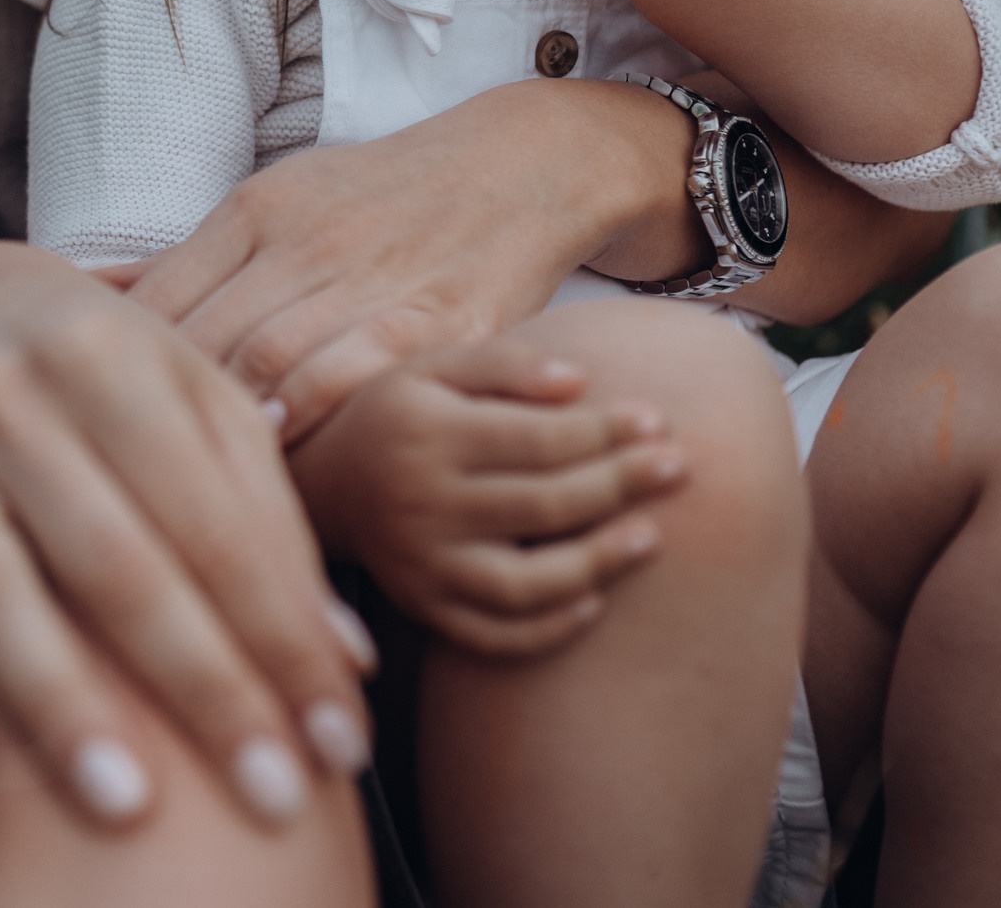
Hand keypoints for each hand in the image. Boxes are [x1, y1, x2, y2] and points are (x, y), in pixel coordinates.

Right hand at [0, 241, 377, 829]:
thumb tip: (345, 661)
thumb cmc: (115, 365)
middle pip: (112, 563)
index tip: (337, 738)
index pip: (211, 522)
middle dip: (199, 687)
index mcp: (110, 362)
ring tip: (123, 804)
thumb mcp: (202, 400)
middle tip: (271, 795)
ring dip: (56, 706)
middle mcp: (9, 407)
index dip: (281, 634)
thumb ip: (271, 520)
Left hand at [124, 77, 707, 441]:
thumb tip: (74, 290)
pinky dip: (309, 414)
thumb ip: (183, 261)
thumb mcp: (272, 205)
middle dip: (152, 414)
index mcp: (253, 214)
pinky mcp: (438, 322)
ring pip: (267, 358)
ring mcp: (369, 282)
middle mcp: (303, 243)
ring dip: (220, 427)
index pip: (158, 300)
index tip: (80, 430)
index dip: (111, 372)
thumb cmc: (380, 197)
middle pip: (201, 338)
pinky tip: (280, 456)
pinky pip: (356, 371)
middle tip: (115, 479)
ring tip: (182, 488)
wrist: (521, 166)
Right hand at [289, 337, 686, 654]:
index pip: (535, 438)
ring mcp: (423, 564)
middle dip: (619, 485)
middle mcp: (423, 503)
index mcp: (428, 435)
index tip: (657, 420)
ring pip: (523, 583)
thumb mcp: (435, 367)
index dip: (604, 430)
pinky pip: (494, 635)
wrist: (323, 483)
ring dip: (596, 563)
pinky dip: (548, 629)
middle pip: (541, 505)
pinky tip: (594, 602)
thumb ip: (503, 365)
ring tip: (650, 537)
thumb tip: (578, 380)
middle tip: (677, 467)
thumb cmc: (399, 413)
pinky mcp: (424, 607)